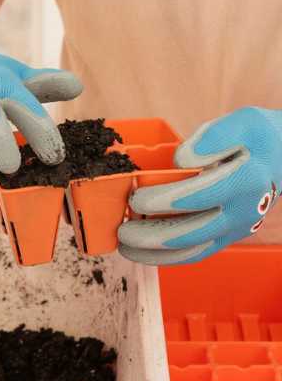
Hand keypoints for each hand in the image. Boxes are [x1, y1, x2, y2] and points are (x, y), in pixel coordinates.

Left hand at [119, 107, 281, 264]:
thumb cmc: (258, 137)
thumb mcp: (243, 122)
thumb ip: (213, 137)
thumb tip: (181, 160)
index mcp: (246, 181)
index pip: (198, 196)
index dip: (164, 200)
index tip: (136, 198)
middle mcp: (243, 211)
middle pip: (192, 231)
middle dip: (152, 235)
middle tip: (122, 230)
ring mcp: (236, 229)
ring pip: (192, 250)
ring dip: (155, 253)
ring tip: (125, 248)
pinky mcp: (228, 236)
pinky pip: (196, 253)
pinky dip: (168, 257)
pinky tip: (142, 253)